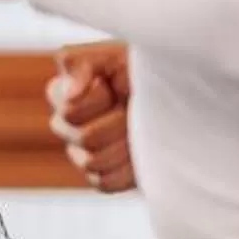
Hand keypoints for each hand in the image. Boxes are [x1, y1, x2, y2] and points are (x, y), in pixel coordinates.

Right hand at [47, 39, 134, 193]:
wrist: (177, 95)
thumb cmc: (142, 70)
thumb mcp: (112, 55)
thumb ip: (80, 63)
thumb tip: (70, 94)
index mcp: (61, 94)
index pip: (70, 111)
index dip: (101, 100)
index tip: (116, 85)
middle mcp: (64, 125)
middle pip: (85, 138)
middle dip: (119, 123)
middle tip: (135, 108)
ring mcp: (80, 153)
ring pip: (94, 162)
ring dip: (125, 145)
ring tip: (140, 128)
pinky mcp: (99, 176)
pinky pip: (104, 182)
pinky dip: (126, 170)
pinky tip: (139, 150)